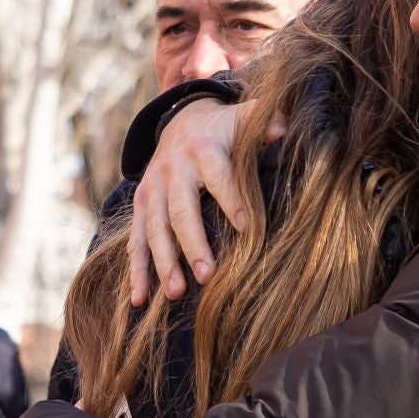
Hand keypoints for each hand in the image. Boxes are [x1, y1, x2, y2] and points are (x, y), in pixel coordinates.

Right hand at [127, 98, 274, 306]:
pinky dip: (136, 270)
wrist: (180, 121)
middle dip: (193, 245)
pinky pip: (134, 239)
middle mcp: (173, 169)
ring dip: (162, 263)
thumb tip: (284, 129)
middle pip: (180, 211)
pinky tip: (139, 299)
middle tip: (207, 276)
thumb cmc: (222, 129)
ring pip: (154, 229)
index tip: (248, 229)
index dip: (232, 200)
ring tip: (176, 294)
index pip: (219, 177)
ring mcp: (152, 188)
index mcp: (202, 149)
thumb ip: (262, 121)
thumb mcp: (242, 118)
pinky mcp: (140, 204)